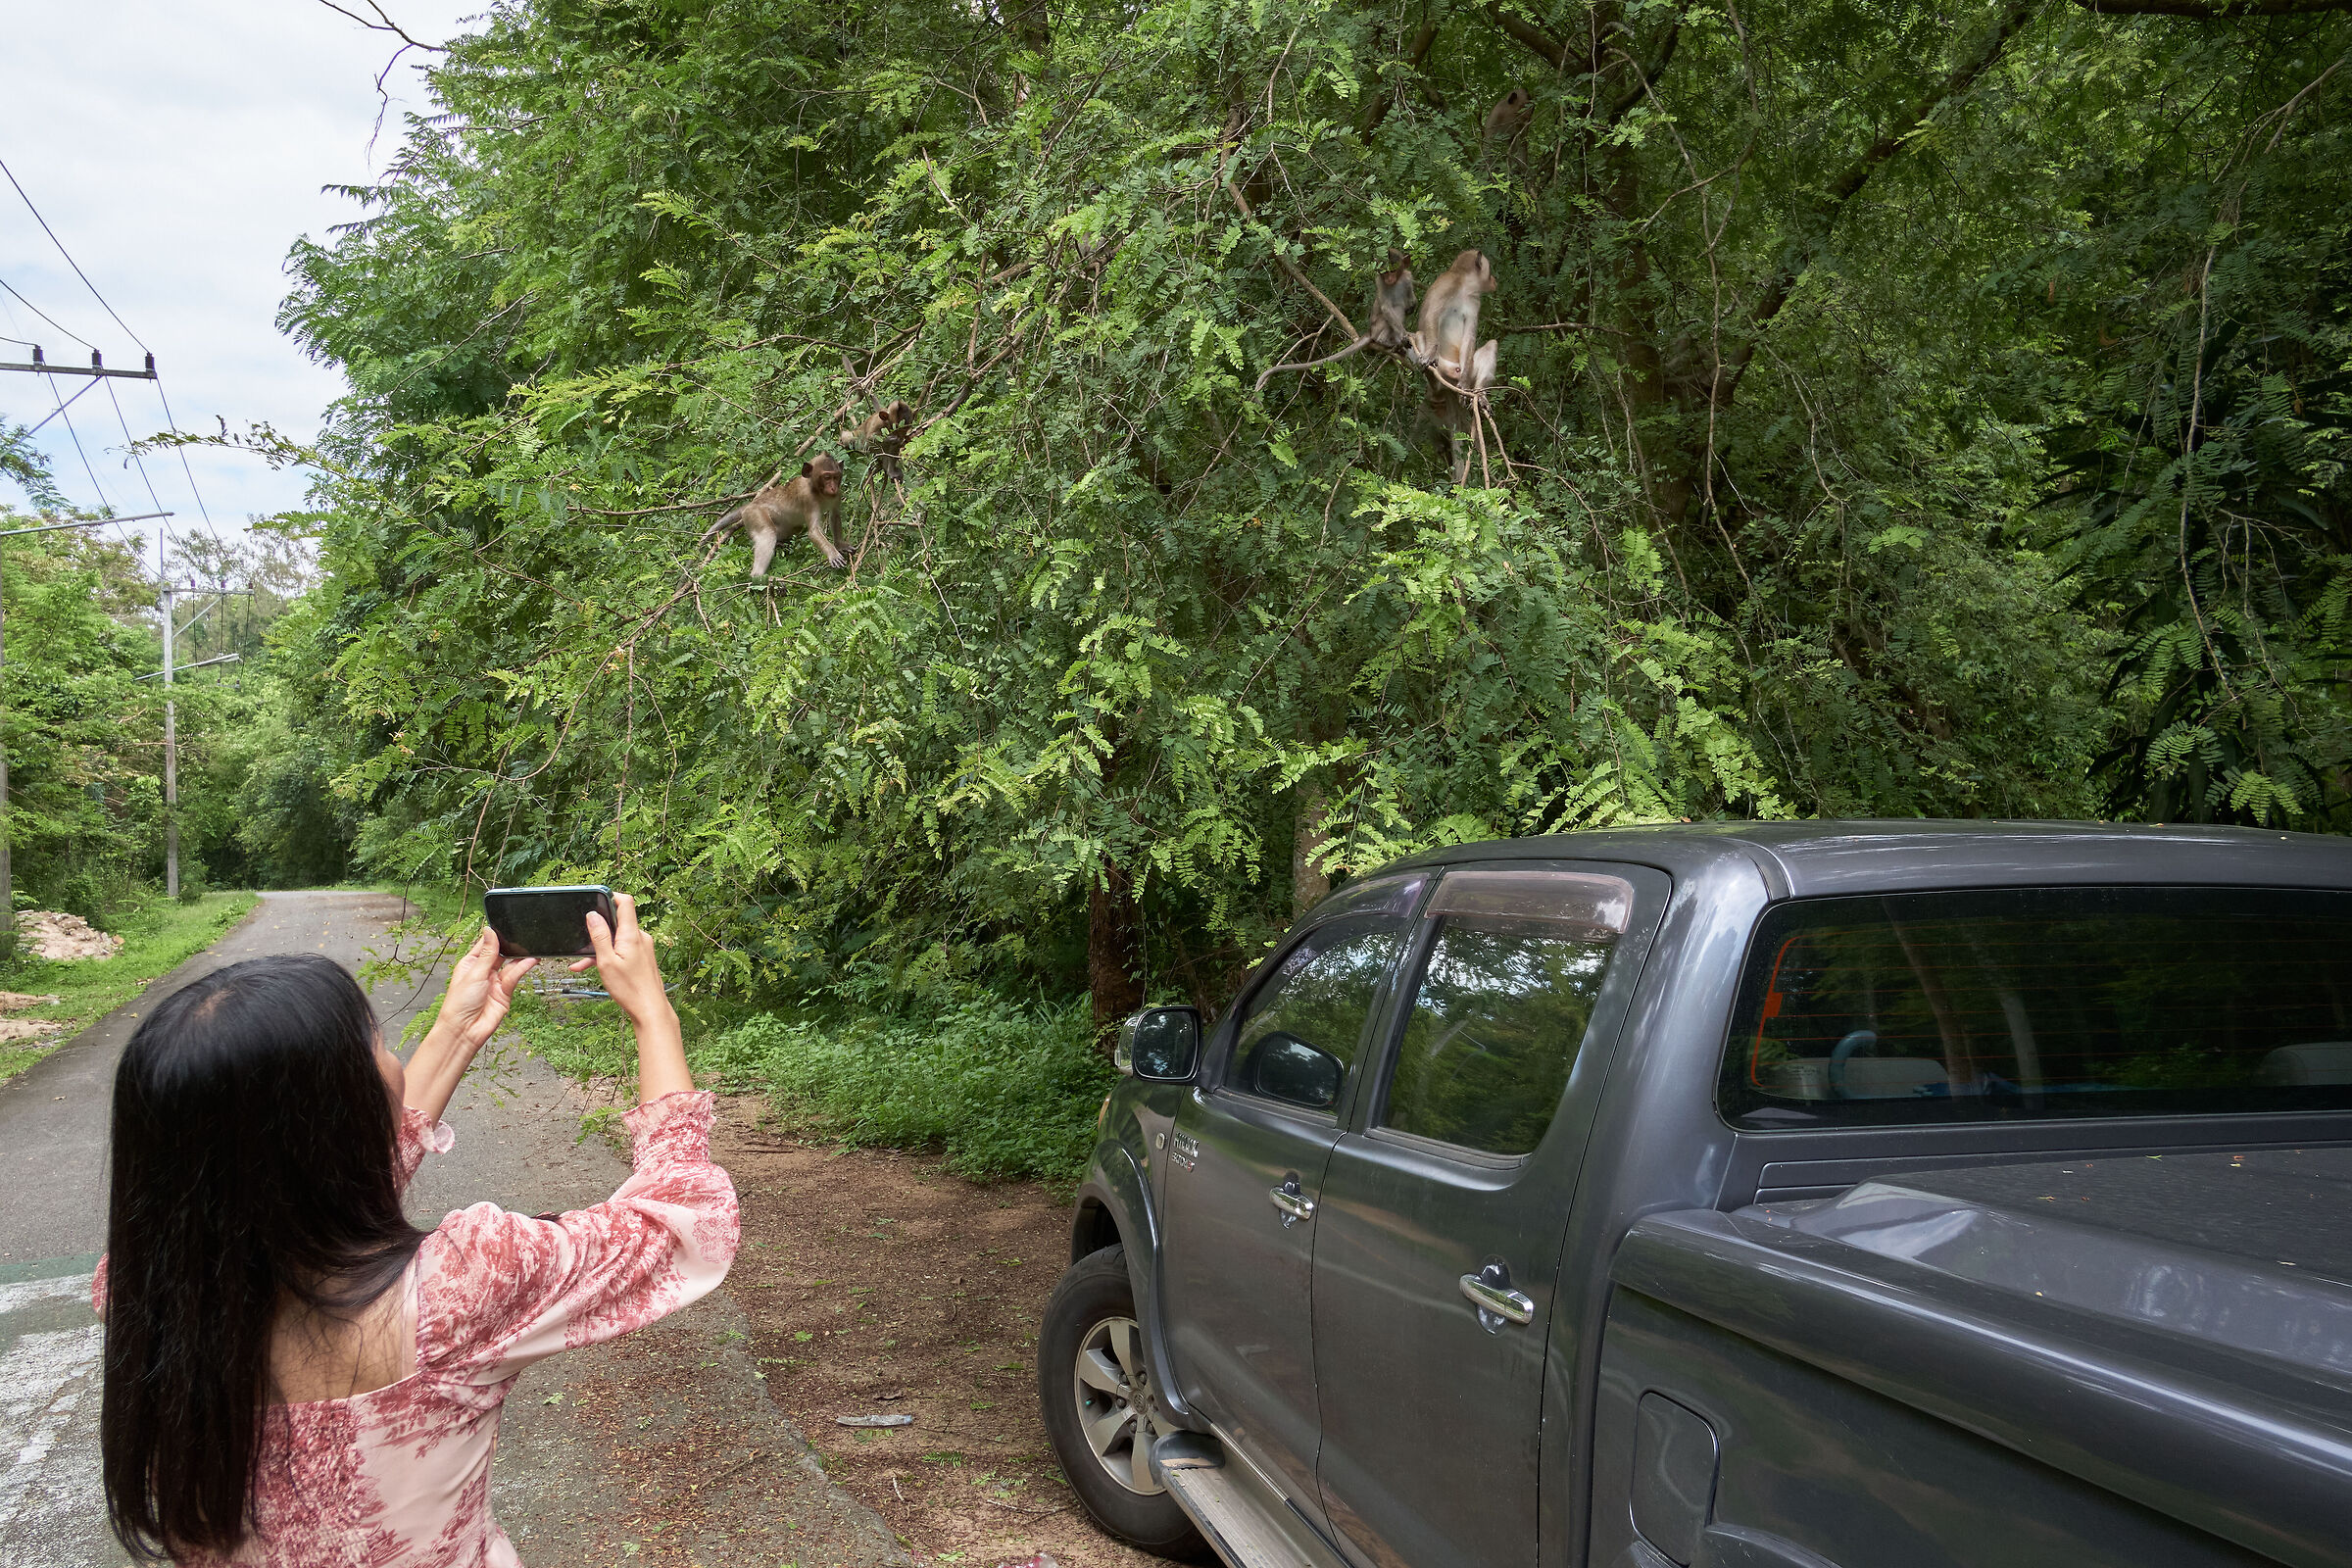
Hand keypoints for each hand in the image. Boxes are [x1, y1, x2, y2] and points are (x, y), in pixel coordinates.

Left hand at [435, 924, 536, 1053]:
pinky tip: (530, 960)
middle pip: (500, 953)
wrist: (464, 1030)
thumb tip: (489, 931)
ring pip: (510, 964)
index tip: (506, 925)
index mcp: (470, 964)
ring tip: (531, 948)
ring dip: (520, 956)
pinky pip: (515, 976)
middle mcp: (483, 972)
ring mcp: (495, 982)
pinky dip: (523, 967)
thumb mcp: (474, 973)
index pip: (485, 945)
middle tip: (522, 935)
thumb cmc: (459, 1004)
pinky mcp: (505, 992)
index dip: (494, 936)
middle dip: (510, 945)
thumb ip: (487, 953)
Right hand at [569, 892, 671, 1027]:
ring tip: (581, 964)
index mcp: (632, 935)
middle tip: (582, 938)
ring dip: (600, 948)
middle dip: (598, 930)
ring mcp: (643, 948)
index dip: (611, 896)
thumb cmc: (629, 989)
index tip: (596, 898)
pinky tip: (593, 969)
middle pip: (618, 922)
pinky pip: (623, 950)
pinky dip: (609, 956)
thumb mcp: (606, 961)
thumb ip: (599, 936)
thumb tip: (593, 915)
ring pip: (617, 940)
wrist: (650, 1010)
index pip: (626, 902)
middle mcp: (640, 938)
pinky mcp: (642, 958)